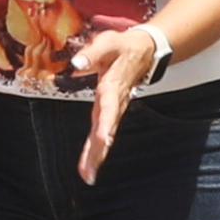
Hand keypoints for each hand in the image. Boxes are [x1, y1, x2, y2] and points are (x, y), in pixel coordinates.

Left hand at [69, 24, 165, 182]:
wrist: (143, 52)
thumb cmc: (122, 47)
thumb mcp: (108, 43)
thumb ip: (92, 53)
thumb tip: (75, 64)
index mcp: (113, 87)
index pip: (110, 108)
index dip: (106, 124)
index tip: (104, 140)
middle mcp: (115, 103)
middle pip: (106, 131)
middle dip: (98, 152)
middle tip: (89, 173)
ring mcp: (113, 110)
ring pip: (105, 136)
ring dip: (96, 156)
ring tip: (88, 176)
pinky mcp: (110, 113)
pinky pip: (103, 134)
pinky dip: (96, 151)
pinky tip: (89, 166)